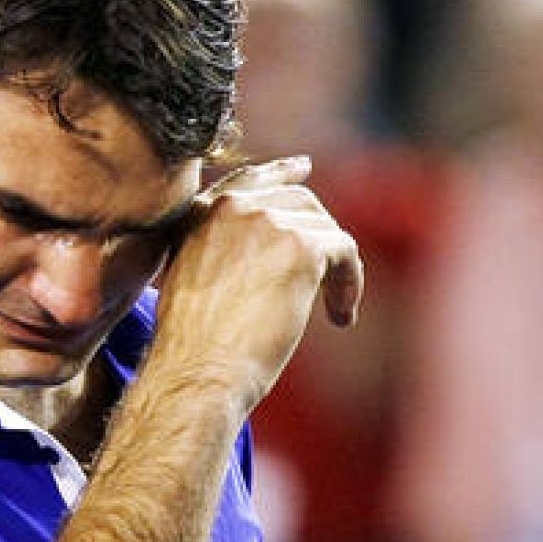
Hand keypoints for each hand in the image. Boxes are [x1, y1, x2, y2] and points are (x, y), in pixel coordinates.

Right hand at [154, 155, 363, 417]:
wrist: (198, 372)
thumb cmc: (193, 351)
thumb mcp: (192, 285)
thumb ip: (220, 254)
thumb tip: (270, 255)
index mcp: (198, 214)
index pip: (249, 180)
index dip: (280, 172)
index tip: (304, 168)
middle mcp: (230, 207)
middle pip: (298, 201)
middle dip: (319, 234)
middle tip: (334, 269)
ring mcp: (266, 221)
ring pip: (325, 229)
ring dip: (336, 270)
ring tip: (334, 311)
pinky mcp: (301, 245)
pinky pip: (345, 250)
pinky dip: (350, 283)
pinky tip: (341, 316)